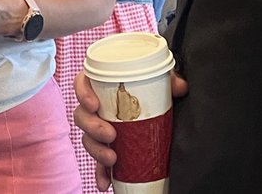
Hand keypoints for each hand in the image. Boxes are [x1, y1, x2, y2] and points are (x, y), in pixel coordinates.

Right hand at [75, 69, 187, 190]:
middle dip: (92, 127)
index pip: (82, 83)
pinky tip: (105, 182)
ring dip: (96, 151)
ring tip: (112, 159)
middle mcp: (96, 107)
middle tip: (110, 135)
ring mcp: (98, 129)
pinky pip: (97, 162)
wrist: (157, 110)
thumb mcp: (160, 81)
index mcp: (102, 85)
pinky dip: (100, 173)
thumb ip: (169, 80)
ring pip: (87, 139)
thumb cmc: (151, 89)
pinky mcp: (106, 148)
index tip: (94, 104)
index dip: (83, 93)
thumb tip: (181, 86)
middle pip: (81, 115)